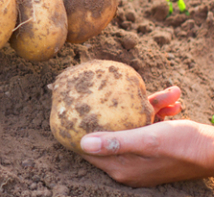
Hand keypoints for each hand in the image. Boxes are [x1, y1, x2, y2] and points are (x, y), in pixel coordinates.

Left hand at [79, 86, 213, 186]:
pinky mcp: (157, 150)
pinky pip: (149, 127)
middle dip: (118, 112)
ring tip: (167, 96)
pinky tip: (173, 100)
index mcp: (122, 168)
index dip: (80, 130)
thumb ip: (115, 142)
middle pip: (112, 134)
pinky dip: (159, 113)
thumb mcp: (147, 139)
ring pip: (134, 126)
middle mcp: (130, 166)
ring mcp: (143, 158)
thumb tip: (82, 143)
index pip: (89, 150)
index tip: (75, 109)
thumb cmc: (184, 146)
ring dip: (148, 108)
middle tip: (117, 92)